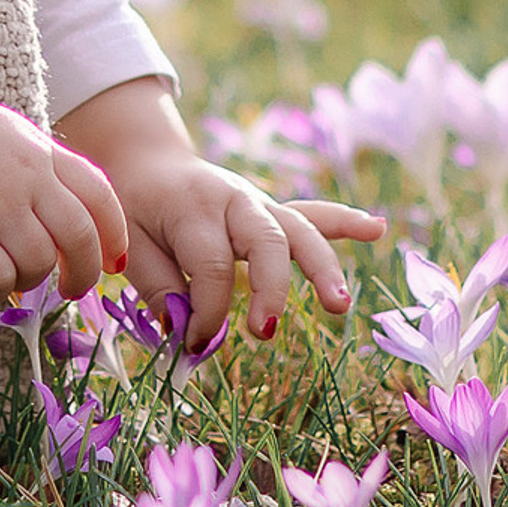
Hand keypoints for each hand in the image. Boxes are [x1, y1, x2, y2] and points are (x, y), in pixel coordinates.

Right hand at [0, 44, 128, 302]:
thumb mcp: (4, 134)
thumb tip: (63, 217)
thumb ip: (37, 167)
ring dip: (31, 281)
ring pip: (39, 262)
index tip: (114, 263)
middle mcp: (25, 176)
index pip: (99, 195)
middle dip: (84, 272)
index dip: (115, 235)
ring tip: (12, 277)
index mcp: (40, 151)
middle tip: (71, 290)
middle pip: (80, 236)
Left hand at [54, 78, 386, 350]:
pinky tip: (376, 229)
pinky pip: (313, 215)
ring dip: (323, 266)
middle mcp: (234, 200)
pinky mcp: (274, 212)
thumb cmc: (136, 209)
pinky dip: (344, 221)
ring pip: (300, 229)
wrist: (147, 163)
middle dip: (271, 288)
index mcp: (193, 207)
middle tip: (263, 332)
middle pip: (265, 241)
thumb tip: (185, 330)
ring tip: (340, 304)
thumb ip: (158, 286)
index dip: (205, 312)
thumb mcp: (131, 244)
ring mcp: (260, 204)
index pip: (211, 265)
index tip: (191, 343)